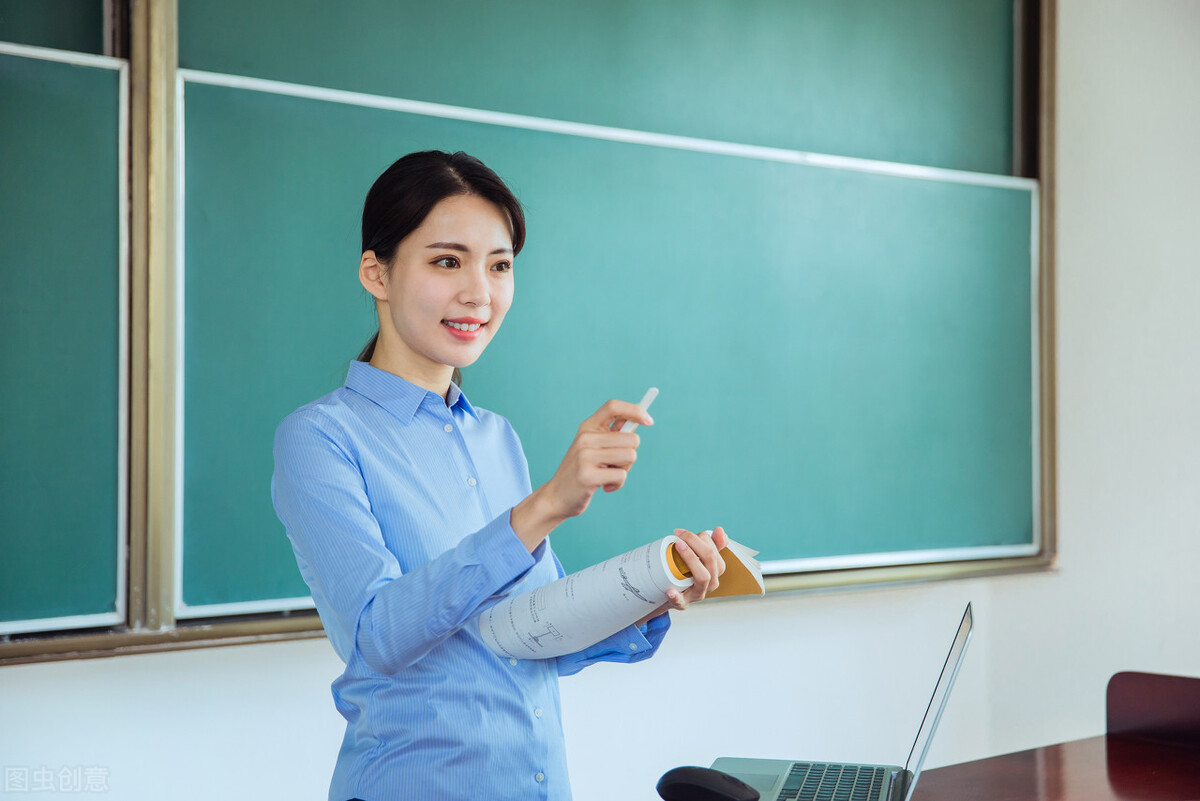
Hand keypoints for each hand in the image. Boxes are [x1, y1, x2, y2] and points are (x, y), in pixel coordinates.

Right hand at [539, 398, 652, 518]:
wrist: (557, 496)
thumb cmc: (581, 471)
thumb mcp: (592, 447)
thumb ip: (613, 434)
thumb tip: (640, 418)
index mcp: (587, 427)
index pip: (613, 406)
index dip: (634, 410)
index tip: (649, 421)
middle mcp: (585, 438)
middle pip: (632, 438)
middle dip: (630, 454)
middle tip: (614, 465)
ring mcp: (585, 456)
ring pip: (630, 456)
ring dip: (625, 469)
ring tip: (608, 474)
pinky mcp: (587, 476)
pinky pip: (621, 475)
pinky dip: (618, 483)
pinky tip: (605, 486)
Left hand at [664, 526, 728, 610]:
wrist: (669, 593)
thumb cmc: (686, 572)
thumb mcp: (698, 558)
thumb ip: (711, 543)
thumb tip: (720, 530)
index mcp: (716, 570)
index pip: (714, 551)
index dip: (701, 538)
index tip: (682, 532)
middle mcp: (711, 583)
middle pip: (710, 560)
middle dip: (695, 543)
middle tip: (678, 536)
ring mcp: (697, 594)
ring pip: (703, 577)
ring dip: (691, 559)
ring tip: (677, 547)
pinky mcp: (683, 604)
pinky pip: (682, 602)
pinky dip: (677, 597)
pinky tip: (670, 591)